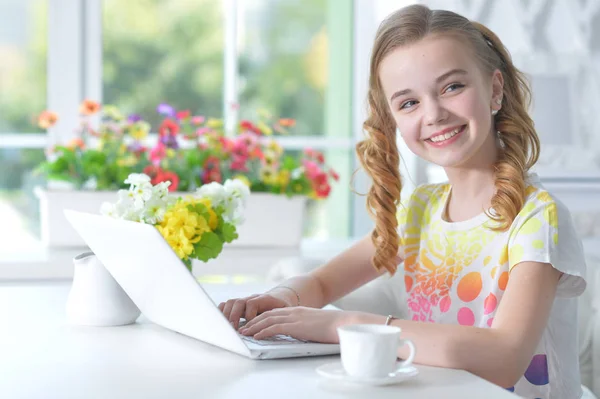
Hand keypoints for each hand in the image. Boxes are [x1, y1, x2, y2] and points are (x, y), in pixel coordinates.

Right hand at [218, 293, 291, 329]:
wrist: (282, 296)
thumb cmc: (284, 306)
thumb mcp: (286, 310)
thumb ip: (280, 316)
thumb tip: (277, 326)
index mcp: (265, 299)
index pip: (252, 303)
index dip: (249, 315)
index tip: (250, 326)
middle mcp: (252, 298)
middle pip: (238, 302)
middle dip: (234, 316)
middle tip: (234, 329)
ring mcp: (245, 300)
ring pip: (231, 302)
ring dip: (226, 314)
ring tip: (226, 327)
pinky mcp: (240, 305)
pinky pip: (227, 304)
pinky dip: (222, 311)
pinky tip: (221, 321)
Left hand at [239, 307, 357, 343]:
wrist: (345, 323)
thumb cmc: (334, 326)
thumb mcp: (316, 324)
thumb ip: (306, 326)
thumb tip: (301, 334)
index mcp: (299, 311)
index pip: (275, 313)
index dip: (262, 318)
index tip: (253, 323)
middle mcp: (294, 312)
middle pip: (268, 314)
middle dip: (253, 321)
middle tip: (243, 327)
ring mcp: (295, 317)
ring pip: (268, 320)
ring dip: (254, 327)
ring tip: (244, 332)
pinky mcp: (296, 326)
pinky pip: (275, 328)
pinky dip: (263, 331)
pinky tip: (256, 336)